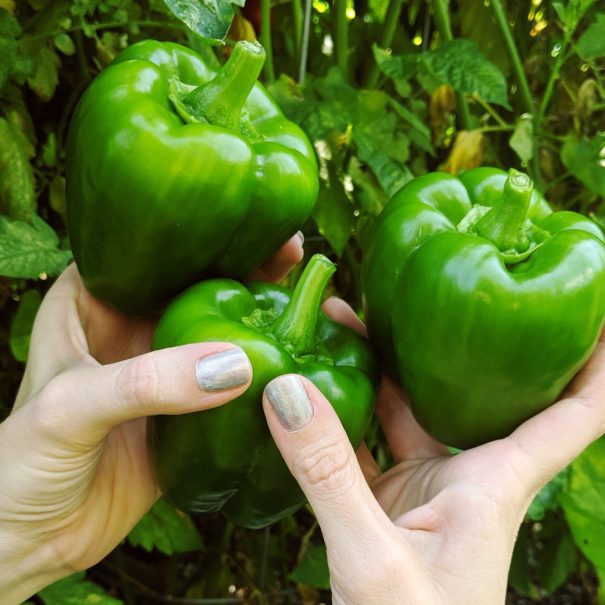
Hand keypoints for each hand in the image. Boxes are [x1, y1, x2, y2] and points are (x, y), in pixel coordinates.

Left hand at [0, 235, 302, 603]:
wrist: (31, 540)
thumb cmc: (19, 467)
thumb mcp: (71, 408)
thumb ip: (146, 383)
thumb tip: (234, 365)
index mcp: (90, 306)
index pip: (150, 252)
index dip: (200, 234)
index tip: (251, 225)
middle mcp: (129, 332)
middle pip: (195, 286)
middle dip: (244, 267)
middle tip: (294, 252)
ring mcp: (160, 374)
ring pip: (218, 334)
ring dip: (258, 318)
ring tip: (304, 298)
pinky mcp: (182, 414)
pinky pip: (227, 387)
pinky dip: (259, 376)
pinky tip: (293, 361)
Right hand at [262, 301, 604, 603]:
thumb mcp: (371, 559)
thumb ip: (328, 474)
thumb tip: (288, 390)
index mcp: (496, 481)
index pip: (575, 411)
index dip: (596, 358)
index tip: (593, 300)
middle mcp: (467, 471)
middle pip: (474, 384)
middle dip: (453, 331)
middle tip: (421, 280)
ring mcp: (423, 482)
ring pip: (408, 402)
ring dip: (383, 359)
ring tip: (345, 312)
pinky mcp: (384, 496)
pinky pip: (365, 434)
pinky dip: (341, 404)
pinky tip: (313, 377)